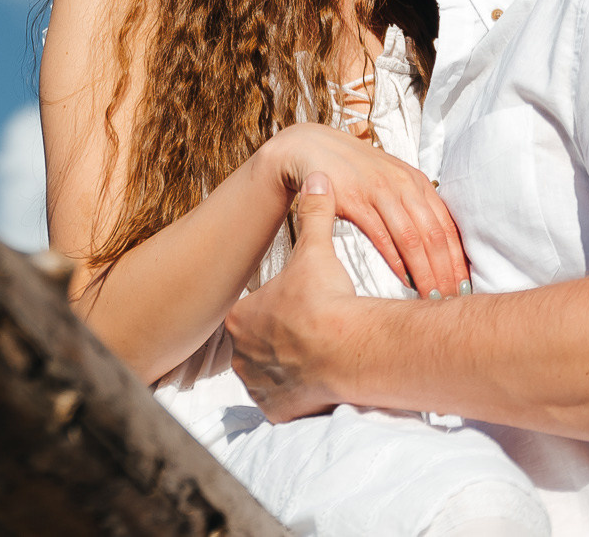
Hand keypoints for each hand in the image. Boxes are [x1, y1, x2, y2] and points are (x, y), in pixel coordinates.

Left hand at [227, 175, 374, 421]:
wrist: (347, 349)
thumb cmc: (326, 301)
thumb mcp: (317, 251)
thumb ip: (314, 214)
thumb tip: (317, 178)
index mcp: (241, 317)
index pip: (247, 312)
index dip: (271, 308)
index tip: (293, 306)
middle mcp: (242, 356)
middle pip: (253, 346)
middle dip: (275, 341)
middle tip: (304, 332)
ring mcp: (258, 386)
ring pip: (264, 376)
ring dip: (282, 369)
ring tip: (309, 358)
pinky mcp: (278, 411)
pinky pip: (280, 404)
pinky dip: (293, 397)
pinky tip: (312, 384)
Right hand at [263, 121, 468, 300]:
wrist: (313, 148)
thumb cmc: (355, 171)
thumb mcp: (391, 180)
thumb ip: (414, 205)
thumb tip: (439, 243)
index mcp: (416, 181)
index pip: (446, 226)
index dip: (458, 259)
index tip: (465, 286)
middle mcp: (403, 184)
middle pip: (433, 235)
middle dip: (446, 271)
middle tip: (454, 299)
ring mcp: (380, 191)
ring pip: (412, 238)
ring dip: (425, 271)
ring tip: (433, 296)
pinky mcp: (355, 199)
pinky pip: (382, 235)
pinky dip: (396, 260)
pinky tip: (405, 280)